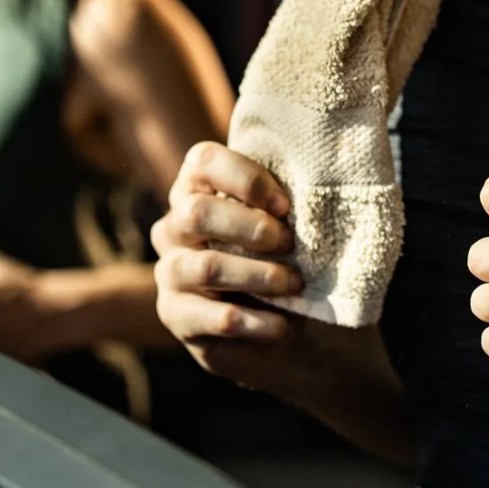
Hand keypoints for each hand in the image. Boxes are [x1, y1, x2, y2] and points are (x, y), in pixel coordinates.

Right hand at [152, 141, 305, 391]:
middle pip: (197, 212)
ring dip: (260, 276)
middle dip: (252, 228)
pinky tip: (283, 326)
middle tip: (290, 244)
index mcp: (195, 191)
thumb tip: (318, 185)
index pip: (202, 162)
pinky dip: (258, 321)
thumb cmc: (281, 259)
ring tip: (294, 284)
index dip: (246, 178)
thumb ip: (285, 202)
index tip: (285, 205)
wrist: (277, 326)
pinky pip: (217, 318)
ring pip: (208, 266)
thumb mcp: (284, 224)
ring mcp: (170, 273)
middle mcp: (173, 227)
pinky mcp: (177, 316)